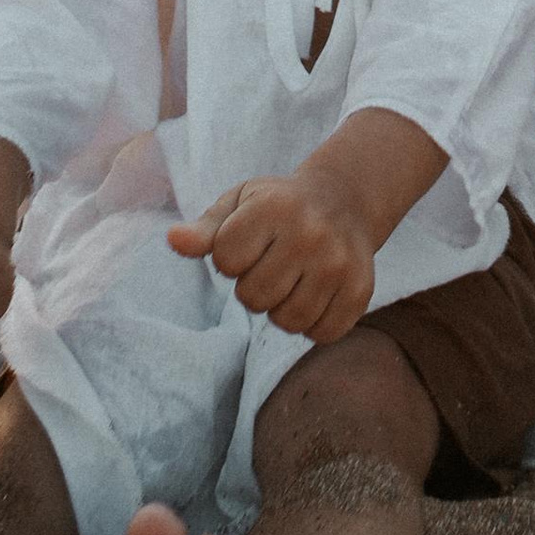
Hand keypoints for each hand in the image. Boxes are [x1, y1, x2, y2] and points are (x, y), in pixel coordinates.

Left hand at [171, 174, 375, 342]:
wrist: (345, 200)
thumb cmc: (278, 205)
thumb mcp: (239, 203)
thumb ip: (206, 228)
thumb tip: (173, 240)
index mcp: (274, 208)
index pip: (226, 262)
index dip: (230, 259)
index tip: (248, 243)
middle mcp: (310, 234)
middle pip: (254, 298)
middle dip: (254, 287)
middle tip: (271, 265)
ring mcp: (338, 264)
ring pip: (288, 321)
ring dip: (282, 309)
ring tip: (291, 281)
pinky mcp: (360, 290)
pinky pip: (321, 334)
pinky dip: (313, 324)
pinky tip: (315, 295)